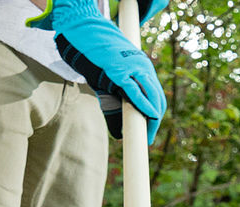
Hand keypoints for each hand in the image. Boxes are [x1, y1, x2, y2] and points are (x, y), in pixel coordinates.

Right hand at [31, 0, 165, 143]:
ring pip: (151, 96)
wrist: (82, 34)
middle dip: (154, 122)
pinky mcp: (121, 69)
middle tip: (148, 139)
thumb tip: (120, 136)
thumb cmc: (95, 60)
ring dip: (152, 119)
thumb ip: (115, 110)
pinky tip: (148, 117)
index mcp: (142, 71)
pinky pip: (136, 91)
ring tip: (147, 135)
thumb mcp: (108, 86)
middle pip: (157, 100)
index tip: (150, 135)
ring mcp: (134, 67)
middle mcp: (143, 68)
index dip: (155, 117)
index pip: (155, 97)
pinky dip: (144, 105)